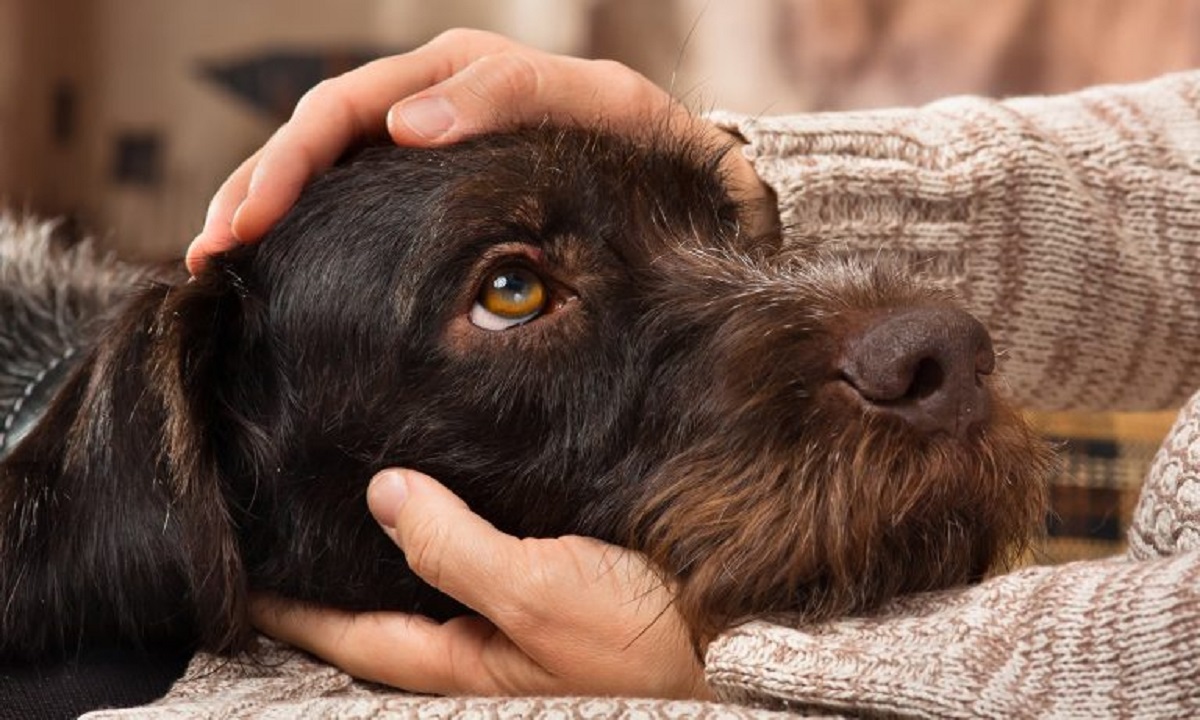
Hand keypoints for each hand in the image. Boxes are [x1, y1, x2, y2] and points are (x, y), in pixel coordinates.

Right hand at [187, 28, 774, 273]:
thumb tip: (405, 124)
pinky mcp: (433, 189)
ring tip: (216, 263)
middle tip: (211, 254)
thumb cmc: (646, 144)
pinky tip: (274, 264)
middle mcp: (429, 100)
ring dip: (264, 207)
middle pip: (316, 134)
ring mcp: (427, 143)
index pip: (347, 107)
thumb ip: (509, 97)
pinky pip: (356, 197)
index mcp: (457, 74)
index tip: (251, 221)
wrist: (685, 177)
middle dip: (257, 189)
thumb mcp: (599, 106)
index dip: (291, 161)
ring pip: (325, 165)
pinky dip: (308, 227)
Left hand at [250, 469, 710, 698]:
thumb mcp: (543, 593)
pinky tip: (450, 492)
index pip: (352, 632)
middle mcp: (482, 645)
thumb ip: (457, 549)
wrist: (742, 643)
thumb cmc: (647, 638)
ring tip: (350, 497)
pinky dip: (452, 529)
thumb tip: (382, 494)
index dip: (292, 603)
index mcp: (466, 661)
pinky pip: (483, 560)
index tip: (241, 564)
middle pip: (384, 608)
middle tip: (283, 519)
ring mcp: (518, 620)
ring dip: (392, 545)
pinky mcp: (557, 591)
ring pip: (433, 581)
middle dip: (333, 571)